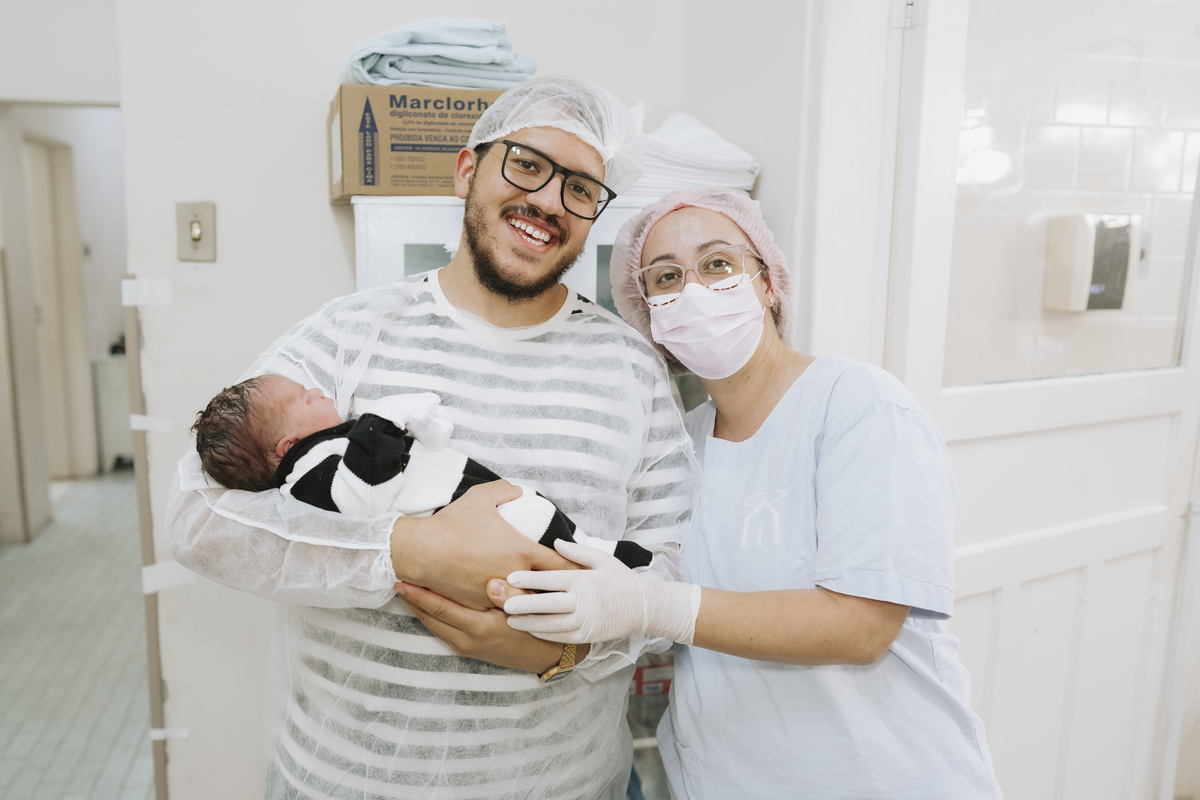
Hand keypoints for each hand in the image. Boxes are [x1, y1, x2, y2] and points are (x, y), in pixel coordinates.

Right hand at [390, 481, 575, 610]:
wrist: (421, 551)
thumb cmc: (452, 523)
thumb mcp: (481, 497)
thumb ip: (503, 491)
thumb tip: (517, 490)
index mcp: (521, 551)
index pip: (560, 565)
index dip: (574, 569)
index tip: (584, 574)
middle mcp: (514, 576)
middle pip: (547, 591)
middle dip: (558, 592)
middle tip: (570, 592)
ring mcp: (498, 596)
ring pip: (526, 604)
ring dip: (534, 602)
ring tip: (547, 605)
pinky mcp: (480, 608)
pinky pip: (500, 610)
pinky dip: (508, 608)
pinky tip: (514, 609)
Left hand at [395, 581, 580, 672]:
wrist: (549, 656)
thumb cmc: (540, 627)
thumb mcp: (529, 611)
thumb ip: (511, 595)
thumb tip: (490, 582)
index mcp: (480, 627)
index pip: (440, 608)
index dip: (418, 594)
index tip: (401, 579)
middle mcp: (468, 639)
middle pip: (430, 617)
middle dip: (411, 599)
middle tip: (396, 578)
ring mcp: (467, 646)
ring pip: (433, 626)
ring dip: (418, 608)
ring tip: (405, 589)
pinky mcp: (469, 649)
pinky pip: (442, 631)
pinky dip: (430, 617)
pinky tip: (426, 605)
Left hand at [504, 540, 700, 644]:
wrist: (644, 607)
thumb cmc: (621, 579)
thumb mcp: (603, 559)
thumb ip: (577, 551)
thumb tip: (554, 542)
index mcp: (583, 580)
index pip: (551, 580)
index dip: (529, 579)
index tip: (510, 577)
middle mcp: (582, 602)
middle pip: (546, 604)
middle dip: (523, 604)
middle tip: (502, 604)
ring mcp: (584, 621)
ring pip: (550, 624)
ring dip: (528, 623)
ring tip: (509, 620)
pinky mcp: (586, 636)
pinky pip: (560, 637)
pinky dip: (543, 634)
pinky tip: (529, 630)